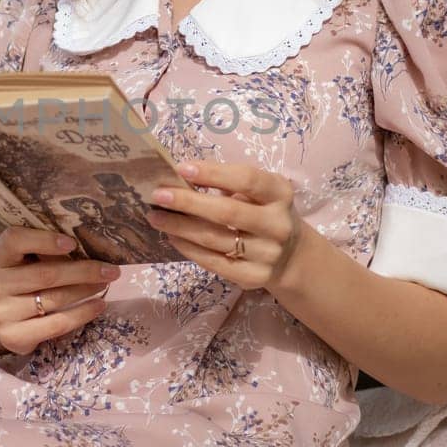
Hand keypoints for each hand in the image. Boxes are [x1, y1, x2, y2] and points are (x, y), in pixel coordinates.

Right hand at [0, 226, 120, 354]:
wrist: (0, 314)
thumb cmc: (20, 278)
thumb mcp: (24, 259)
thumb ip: (45, 250)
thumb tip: (90, 249)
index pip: (15, 240)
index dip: (44, 240)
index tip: (73, 243)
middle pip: (44, 274)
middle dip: (83, 271)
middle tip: (111, 269)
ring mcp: (1, 313)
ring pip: (54, 299)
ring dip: (86, 291)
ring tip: (106, 284)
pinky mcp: (13, 336)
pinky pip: (55, 325)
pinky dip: (81, 314)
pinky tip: (98, 306)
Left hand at [145, 158, 308, 291]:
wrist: (290, 255)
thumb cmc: (263, 212)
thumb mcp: (257, 192)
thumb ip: (228, 183)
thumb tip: (181, 177)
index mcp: (280, 193)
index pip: (246, 180)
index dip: (213, 173)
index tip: (181, 169)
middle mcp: (278, 224)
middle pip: (227, 212)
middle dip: (188, 202)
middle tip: (158, 195)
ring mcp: (268, 254)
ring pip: (215, 239)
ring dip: (180, 227)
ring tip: (156, 217)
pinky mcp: (254, 277)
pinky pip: (214, 262)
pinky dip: (189, 249)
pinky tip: (173, 237)